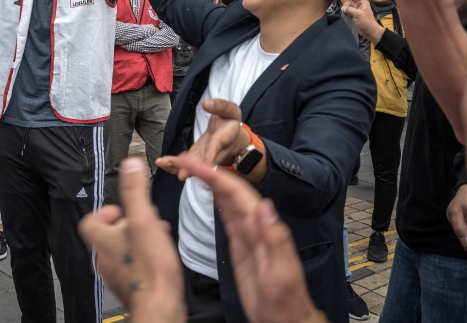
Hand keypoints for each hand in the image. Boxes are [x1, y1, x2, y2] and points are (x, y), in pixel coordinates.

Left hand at [79, 159, 185, 322]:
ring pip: (122, 249)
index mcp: (101, 240)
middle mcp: (103, 259)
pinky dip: (144, 256)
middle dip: (129, 223)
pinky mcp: (130, 286)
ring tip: (157, 237)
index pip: (90, 221)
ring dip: (138, 239)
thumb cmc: (150, 267)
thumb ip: (135, 191)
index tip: (122, 209)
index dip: (105, 212)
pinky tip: (160, 256)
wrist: (161, 305)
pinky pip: (132, 265)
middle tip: (145, 221)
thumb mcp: (144, 219)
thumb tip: (129, 163)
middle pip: (108, 234)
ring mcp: (115, 274)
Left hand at [156, 99, 248, 178]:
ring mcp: (205, 157)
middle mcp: (215, 152)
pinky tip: (161, 163)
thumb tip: (206, 103)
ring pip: (193, 164)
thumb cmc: (230, 120)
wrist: (232, 135)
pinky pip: (186, 162)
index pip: (218, 145)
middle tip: (182, 174)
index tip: (207, 161)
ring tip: (163, 164)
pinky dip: (174, 164)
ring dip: (178, 165)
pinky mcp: (196, 157)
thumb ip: (220, 106)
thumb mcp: (230, 110)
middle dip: (193, 168)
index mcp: (226, 138)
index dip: (212, 152)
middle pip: (204, 161)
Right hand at [176, 156, 325, 322]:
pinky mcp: (240, 244)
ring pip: (224, 198)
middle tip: (179, 160)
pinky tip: (206, 191)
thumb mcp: (282, 271)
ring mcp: (246, 234)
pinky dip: (214, 199)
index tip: (193, 162)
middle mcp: (254, 225)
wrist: (286, 321)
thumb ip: (275, 239)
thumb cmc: (287, 301)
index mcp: (262, 228)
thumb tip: (264, 205)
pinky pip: (225, 214)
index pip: (235, 192)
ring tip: (186, 167)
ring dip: (206, 180)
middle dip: (204, 170)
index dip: (213, 174)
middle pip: (226, 189)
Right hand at [340, 0, 384, 43]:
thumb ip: (350, 10)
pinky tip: (344, 15)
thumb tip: (342, 8)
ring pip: (347, 4)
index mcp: (362, 2)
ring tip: (345, 13)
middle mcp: (358, 4)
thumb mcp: (358, 14)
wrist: (369, 31)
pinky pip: (346, 10)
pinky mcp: (352, 14)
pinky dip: (344, 11)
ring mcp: (355, 9)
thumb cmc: (366, 22)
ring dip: (344, 7)